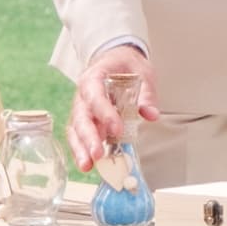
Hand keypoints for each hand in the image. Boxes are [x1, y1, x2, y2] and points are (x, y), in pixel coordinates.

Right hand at [68, 42, 157, 172]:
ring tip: (87, 166)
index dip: (105, 113)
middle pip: (81, 117)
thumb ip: (146, 94)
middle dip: (89, 137)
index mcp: (94, 77)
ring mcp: (81, 108)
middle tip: (98, 154)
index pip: (95, 95)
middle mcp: (83, 94)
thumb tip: (151, 114)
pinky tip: (87, 165)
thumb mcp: (142, 73)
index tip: (117, 129)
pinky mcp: (83, 121)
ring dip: (80, 148)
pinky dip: (81, 151)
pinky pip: (77, 136)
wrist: (114, 60)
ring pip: (75, 129)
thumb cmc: (126, 66)